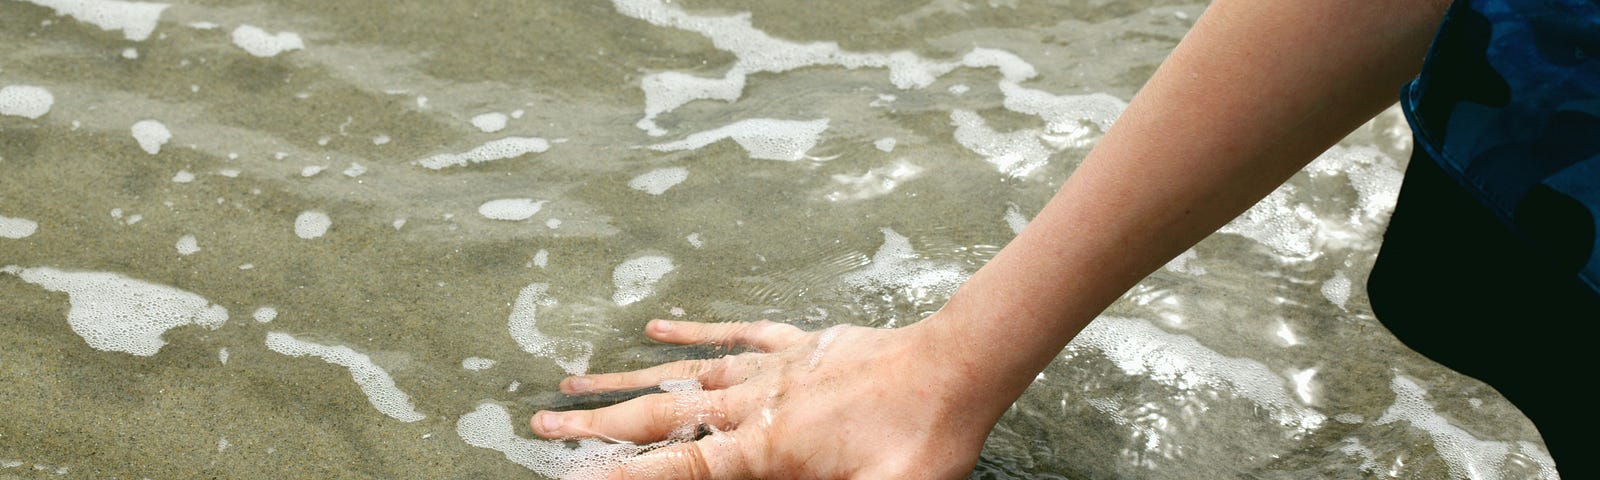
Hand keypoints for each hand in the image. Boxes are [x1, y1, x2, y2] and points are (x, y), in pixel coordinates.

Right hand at [530, 318, 1007, 478]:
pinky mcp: (800, 344)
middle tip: (540, 429)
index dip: (623, 477)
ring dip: (625, 380)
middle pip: (661, 415)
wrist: (959, 366)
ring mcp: (775, 368)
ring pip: (683, 371)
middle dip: (597, 427)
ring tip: (570, 383)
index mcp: (770, 448)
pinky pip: (735, 334)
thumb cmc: (926, 441)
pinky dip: (693, 329)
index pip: (680, 469)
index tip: (571, 478)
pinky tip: (657, 325)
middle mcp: (757, 403)